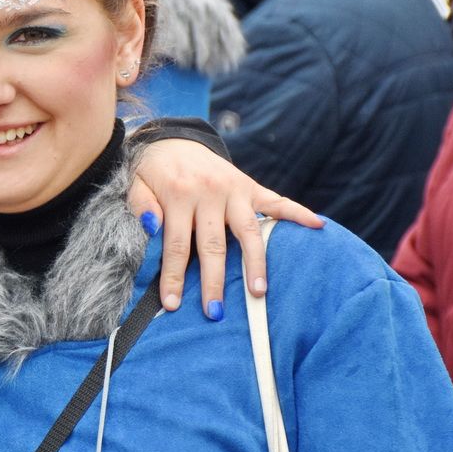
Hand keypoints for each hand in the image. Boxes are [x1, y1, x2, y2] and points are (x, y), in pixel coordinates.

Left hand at [128, 138, 321, 317]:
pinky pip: (277, 202)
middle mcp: (209, 193)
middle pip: (213, 245)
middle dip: (214, 280)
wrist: (172, 141)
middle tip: (215, 311)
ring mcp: (234, 190)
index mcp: (178, 195)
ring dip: (254, 263)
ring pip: (247, 231)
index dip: (174, 276)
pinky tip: (317, 226)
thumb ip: (140, 205)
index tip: (172, 305)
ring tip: (258, 292)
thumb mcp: (135, 183)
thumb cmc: (152, 172)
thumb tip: (153, 228)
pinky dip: (298, 213)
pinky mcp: (250, 187)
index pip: (176, 245)